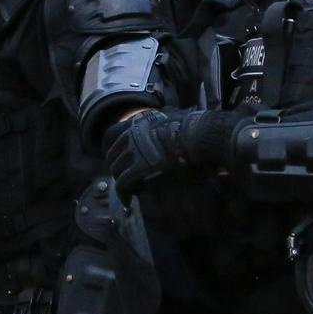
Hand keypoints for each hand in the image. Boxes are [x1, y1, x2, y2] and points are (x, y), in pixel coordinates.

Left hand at [101, 109, 243, 190]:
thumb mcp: (176, 117)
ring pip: (117, 171)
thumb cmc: (193, 129)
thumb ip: (168, 116)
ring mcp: (135, 151)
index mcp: (139, 124)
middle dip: (118, 170)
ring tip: (128, 194)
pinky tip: (128, 201)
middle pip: (114, 157)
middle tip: (124, 181)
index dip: (117, 154)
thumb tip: (171, 113)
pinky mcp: (140, 169)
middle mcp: (133, 136)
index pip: (116, 139)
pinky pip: (123, 184)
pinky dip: (124, 194)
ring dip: (122, 183)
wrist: (198, 135)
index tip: (122, 163)